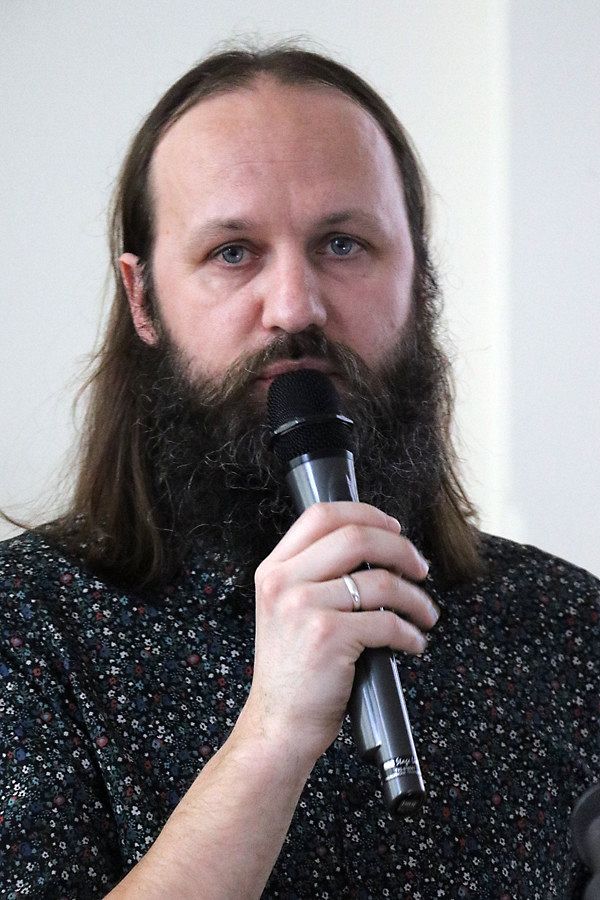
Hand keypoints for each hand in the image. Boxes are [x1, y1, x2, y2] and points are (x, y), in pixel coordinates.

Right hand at [241, 501, 437, 766]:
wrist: (279, 723)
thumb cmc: (292, 670)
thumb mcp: (286, 610)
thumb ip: (315, 576)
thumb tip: (378, 550)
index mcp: (274, 569)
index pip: (321, 515)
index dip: (366, 513)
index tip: (393, 527)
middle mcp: (283, 582)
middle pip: (356, 536)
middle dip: (401, 548)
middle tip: (420, 567)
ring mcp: (303, 607)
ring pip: (380, 580)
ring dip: (415, 597)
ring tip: (425, 614)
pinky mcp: (328, 636)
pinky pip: (386, 621)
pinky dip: (410, 632)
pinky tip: (413, 642)